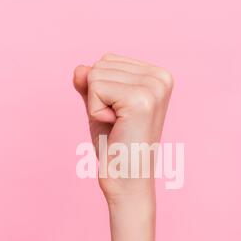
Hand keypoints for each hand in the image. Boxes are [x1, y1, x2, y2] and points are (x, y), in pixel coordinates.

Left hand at [73, 53, 172, 201]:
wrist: (126, 179)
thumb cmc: (115, 145)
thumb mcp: (101, 106)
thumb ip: (90, 84)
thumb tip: (79, 68)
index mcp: (158, 76)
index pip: (108, 60)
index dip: (101, 90)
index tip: (118, 115)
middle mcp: (161, 78)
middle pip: (101, 63)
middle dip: (98, 96)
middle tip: (117, 123)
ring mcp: (154, 88)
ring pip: (96, 74)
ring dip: (96, 105)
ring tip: (117, 126)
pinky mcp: (141, 100)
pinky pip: (95, 88)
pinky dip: (95, 111)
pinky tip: (115, 127)